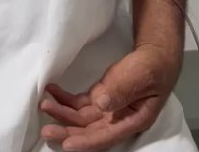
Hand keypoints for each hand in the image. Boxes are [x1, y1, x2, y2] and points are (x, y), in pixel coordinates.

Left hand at [40, 44, 180, 150]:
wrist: (154, 55)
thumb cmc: (152, 68)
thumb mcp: (140, 77)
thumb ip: (122, 90)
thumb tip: (102, 104)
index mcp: (132, 121)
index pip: (106, 136)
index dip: (86, 142)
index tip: (67, 144)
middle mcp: (116, 119)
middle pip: (89, 130)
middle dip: (67, 130)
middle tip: (46, 130)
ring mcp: (106, 108)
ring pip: (80, 117)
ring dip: (62, 113)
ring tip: (44, 105)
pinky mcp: (99, 97)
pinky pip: (78, 103)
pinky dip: (64, 98)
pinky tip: (51, 92)